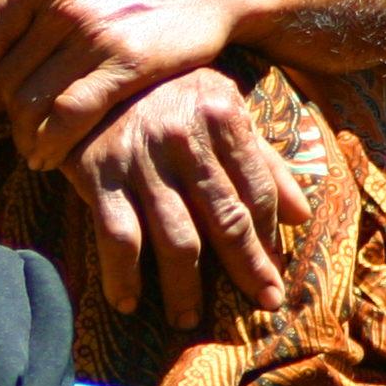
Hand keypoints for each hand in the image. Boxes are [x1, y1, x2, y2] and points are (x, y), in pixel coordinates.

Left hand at [0, 0, 255, 170]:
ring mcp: (94, 32)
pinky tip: (49, 157)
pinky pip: (69, 115)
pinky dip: (51, 144)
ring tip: (31, 148)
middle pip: (6, 73)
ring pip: (31, 99)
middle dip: (7, 108)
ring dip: (24, 133)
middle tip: (19, 124)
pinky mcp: (126, 64)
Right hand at [64, 69, 310, 328]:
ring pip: (176, 239)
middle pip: (226, 220)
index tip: (273, 273)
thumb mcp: (217, 105)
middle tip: (263, 304)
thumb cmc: (161, 91)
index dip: (269, 238)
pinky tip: (128, 302)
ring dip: (185, 289)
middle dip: (247, 269)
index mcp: (221, 113)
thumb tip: (302, 215)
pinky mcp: (97, 172)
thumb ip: (261, 159)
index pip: (256, 191)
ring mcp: (140, 157)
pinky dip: (123, 276)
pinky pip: (117, 237)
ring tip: (188, 319)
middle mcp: (184, 135)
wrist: (83, 66)